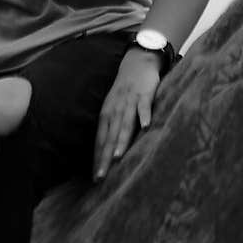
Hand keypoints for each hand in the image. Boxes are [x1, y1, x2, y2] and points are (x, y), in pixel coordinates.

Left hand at [92, 48, 161, 181]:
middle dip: (105, 156)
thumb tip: (107, 153)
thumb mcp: (114, 109)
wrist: (136, 63)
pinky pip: (144, 105)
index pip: (100, 140)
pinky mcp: (144, 94)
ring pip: (124, 123)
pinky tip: (146, 126)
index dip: (98, 158)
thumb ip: (112, 129)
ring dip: (121, 139)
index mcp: (107, 115)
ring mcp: (129, 101)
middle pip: (110, 136)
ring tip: (118, 156)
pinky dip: (144, 115)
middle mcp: (115, 109)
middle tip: (102, 176)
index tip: (96, 178)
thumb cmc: (125, 92)